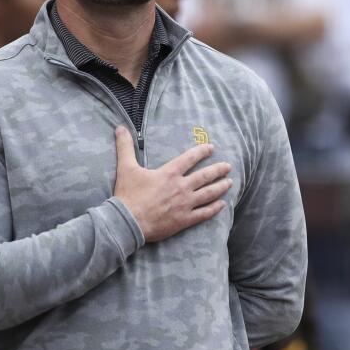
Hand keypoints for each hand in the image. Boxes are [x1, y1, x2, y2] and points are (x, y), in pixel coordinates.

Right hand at [113, 127, 231, 242]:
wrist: (128, 222)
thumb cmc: (128, 195)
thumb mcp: (125, 167)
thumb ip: (125, 147)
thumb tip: (120, 127)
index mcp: (169, 173)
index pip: (190, 158)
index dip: (202, 151)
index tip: (211, 148)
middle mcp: (181, 187)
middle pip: (205, 176)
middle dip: (218, 170)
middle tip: (228, 166)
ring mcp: (185, 204)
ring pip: (209, 194)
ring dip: (220, 187)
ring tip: (230, 182)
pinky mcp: (184, 220)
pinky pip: (204, 213)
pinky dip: (215, 209)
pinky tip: (222, 205)